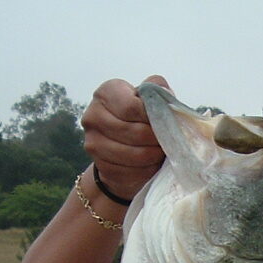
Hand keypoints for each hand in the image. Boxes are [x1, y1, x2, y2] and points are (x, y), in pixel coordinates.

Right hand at [81, 75, 169, 200]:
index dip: (153, 117)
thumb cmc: (139, 119)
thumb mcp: (148, 99)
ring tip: (162, 151)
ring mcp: (93, 142)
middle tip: (169, 141)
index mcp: (105, 94)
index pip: (131, 107)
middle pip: (135, 132)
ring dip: (154, 155)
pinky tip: (152, 164)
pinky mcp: (100, 165)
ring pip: (135, 154)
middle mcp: (93, 116)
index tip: (166, 122)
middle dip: (157, 139)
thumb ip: (157, 91)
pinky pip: (131, 171)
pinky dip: (147, 169)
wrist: (122, 147)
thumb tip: (164, 91)